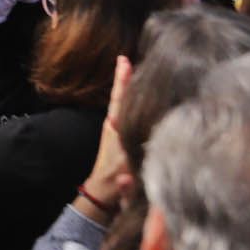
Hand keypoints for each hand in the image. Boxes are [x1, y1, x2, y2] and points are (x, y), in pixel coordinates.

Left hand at [79, 55, 133, 209]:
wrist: (103, 193)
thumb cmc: (114, 184)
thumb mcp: (123, 177)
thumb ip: (127, 175)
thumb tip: (126, 175)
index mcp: (116, 130)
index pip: (121, 100)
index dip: (123, 81)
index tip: (123, 60)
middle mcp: (116, 125)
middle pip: (124, 97)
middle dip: (128, 78)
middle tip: (129, 56)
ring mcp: (119, 129)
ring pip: (127, 104)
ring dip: (132, 87)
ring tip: (137, 66)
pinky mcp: (124, 136)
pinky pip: (131, 113)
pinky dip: (136, 101)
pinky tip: (146, 92)